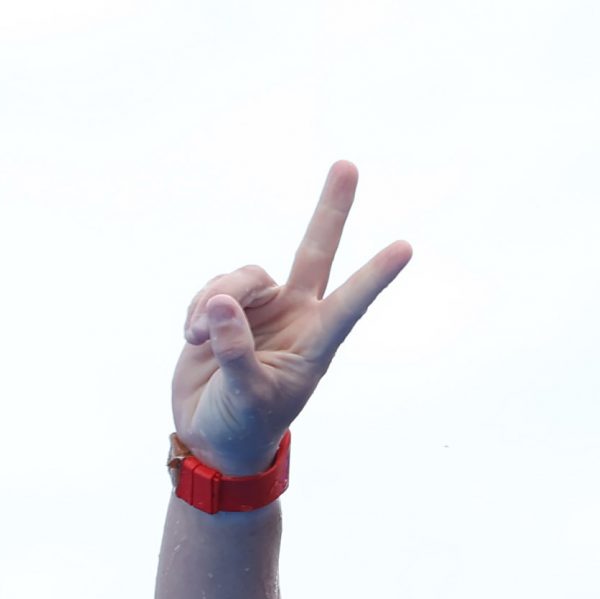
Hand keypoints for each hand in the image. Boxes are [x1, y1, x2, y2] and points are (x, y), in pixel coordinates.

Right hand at [171, 160, 412, 475]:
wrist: (210, 433)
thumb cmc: (243, 424)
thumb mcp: (245, 397)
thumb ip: (236, 352)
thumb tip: (221, 304)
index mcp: (316, 343)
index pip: (350, 303)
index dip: (376, 276)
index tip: (406, 248)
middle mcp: (296, 315)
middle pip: (315, 250)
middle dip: (331, 209)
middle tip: (348, 165)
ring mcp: (263, 306)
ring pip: (241, 275)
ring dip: (213, 303)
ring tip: (200, 342)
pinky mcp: (228, 305)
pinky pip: (211, 289)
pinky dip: (196, 311)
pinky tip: (193, 339)